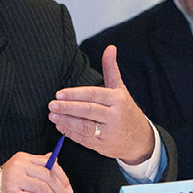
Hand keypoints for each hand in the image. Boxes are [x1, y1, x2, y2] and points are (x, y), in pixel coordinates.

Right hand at [0, 152, 73, 192]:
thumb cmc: (3, 185)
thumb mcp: (21, 172)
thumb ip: (37, 166)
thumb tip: (55, 159)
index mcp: (22, 158)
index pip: (49, 163)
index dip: (62, 176)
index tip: (68, 188)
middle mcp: (18, 166)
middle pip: (48, 176)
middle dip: (61, 191)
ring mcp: (14, 179)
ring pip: (43, 188)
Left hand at [48, 45, 154, 164]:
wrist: (140, 138)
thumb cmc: (126, 110)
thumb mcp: (120, 89)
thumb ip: (111, 69)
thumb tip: (110, 47)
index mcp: (117, 99)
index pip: (94, 95)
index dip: (75, 94)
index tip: (59, 93)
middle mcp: (114, 115)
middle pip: (88, 111)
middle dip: (68, 108)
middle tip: (52, 105)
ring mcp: (109, 132)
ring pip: (85, 127)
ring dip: (67, 122)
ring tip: (53, 117)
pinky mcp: (103, 145)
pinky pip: (84, 139)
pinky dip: (71, 133)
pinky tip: (60, 126)